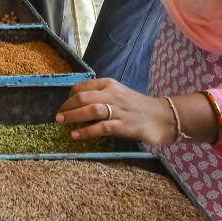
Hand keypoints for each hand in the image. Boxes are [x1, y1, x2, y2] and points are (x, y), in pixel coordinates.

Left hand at [56, 78, 175, 144]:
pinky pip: (101, 127)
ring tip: (61, 123)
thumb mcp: (118, 94)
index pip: (83, 86)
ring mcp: (119, 110)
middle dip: (67, 106)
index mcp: (110, 84)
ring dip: (73, 116)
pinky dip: (86, 131)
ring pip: (91, 110)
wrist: (164, 117)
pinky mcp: (124, 126)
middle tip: (58, 116)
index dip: (69, 96)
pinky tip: (76, 135)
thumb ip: (101, 96)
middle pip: (83, 97)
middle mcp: (113, 94)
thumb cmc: (137, 106)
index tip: (64, 105)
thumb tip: (77, 103)